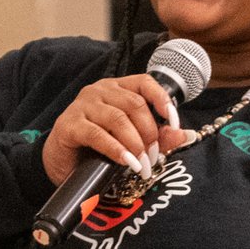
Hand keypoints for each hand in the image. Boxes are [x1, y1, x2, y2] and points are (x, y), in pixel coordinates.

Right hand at [43, 75, 195, 189]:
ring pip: (118, 118)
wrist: (62, 165)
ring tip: (141, 165)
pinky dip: (116, 150)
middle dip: (149, 133)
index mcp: (117, 88)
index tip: (174, 123)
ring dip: (135, 144)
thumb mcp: (133, 142)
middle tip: (153, 157)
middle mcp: (99, 91)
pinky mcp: (69, 124)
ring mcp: (82, 106)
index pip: (145, 82)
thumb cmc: (98, 149)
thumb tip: (187, 136)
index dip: (162, 100)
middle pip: (135, 104)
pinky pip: (97, 134)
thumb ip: (159, 137)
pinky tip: (127, 162)